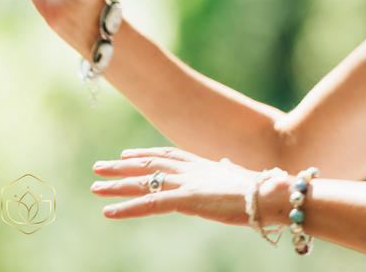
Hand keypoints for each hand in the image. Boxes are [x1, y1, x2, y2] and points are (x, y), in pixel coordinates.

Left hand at [91, 147, 255, 224]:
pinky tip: (108, 211)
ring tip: (95, 186)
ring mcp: (188, 183)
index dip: (145, 154)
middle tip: (99, 167)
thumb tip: (226, 164)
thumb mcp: (239, 178)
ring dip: (118, 185)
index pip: (168, 156)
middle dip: (122, 167)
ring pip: (144, 182)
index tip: (127, 155)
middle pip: (149, 165)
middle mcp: (191, 170)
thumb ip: (228, 171)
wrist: (270, 193)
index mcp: (204, 165)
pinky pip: (150, 204)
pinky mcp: (187, 200)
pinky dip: (127, 208)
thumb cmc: (261, 189)